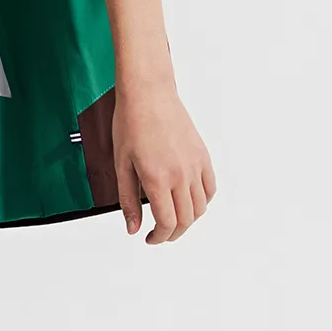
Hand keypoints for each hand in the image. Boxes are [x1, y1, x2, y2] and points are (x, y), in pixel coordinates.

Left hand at [112, 82, 215, 242]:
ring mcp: (195, 165)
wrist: (148, 92)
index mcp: (157, 178)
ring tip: (173, 217)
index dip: (159, 237)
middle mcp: (180, 174)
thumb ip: (128, 199)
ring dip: (188, 219)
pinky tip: (189, 200)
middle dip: (173, 233)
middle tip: (160, 233)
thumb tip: (132, 227)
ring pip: (200, 208)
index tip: (150, 238)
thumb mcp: (121, 163)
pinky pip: (210, 188)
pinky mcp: (203, 156)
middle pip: (186, 220)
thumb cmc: (131, 122)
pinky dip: (203, 201)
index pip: (167, 223)